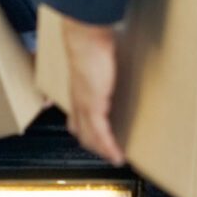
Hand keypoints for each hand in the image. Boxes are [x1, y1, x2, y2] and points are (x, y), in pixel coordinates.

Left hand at [58, 17, 125, 165]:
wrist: (85, 38)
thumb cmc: (90, 41)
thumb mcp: (96, 56)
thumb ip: (101, 62)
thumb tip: (108, 57)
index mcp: (78, 89)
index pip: (78, 118)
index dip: (86, 131)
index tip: (98, 138)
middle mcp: (78, 100)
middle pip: (81, 131)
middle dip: (94, 145)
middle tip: (109, 153)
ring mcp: (84, 105)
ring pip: (90, 137)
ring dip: (102, 150)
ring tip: (115, 158)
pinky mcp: (94, 107)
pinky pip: (101, 134)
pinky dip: (109, 147)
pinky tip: (118, 155)